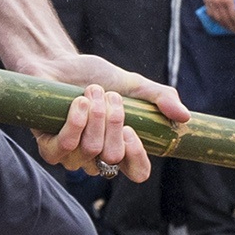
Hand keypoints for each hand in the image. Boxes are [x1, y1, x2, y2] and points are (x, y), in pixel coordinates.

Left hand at [28, 51, 185, 181]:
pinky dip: (76, 122)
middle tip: (109, 96)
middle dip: (114, 121)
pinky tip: (78, 102)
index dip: (137, 157)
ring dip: (95, 115)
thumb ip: (159, 98)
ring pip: (91, 150)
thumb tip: (185, 117)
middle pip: (113, 157)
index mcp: (121, 147)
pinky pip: (66, 146)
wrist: (56, 62)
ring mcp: (72, 157)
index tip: (132, 130)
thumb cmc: (93, 76)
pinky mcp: (49, 149)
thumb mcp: (132, 83)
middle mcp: (97, 159)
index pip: (137, 172)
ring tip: (92, 91)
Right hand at [199, 0, 234, 32]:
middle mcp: (219, 3)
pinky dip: (215, 20)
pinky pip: (210, 14)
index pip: (234, 16)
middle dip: (232, 27)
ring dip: (224, 26)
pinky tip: (219, 22)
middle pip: (226, 20)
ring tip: (229, 29)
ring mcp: (211, 2)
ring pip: (217, 19)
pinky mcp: (206, 1)